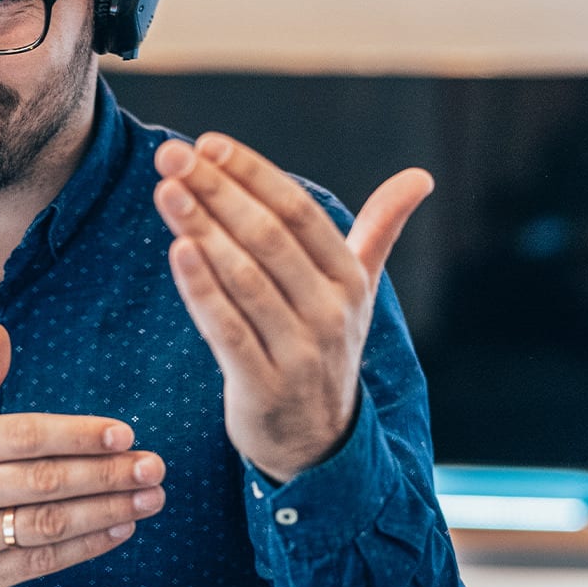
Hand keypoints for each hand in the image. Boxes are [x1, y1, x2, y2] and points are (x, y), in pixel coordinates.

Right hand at [0, 323, 165, 586]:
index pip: (23, 436)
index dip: (77, 434)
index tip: (124, 433)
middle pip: (43, 482)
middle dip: (106, 474)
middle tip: (152, 467)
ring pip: (47, 526)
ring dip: (105, 512)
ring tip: (148, 500)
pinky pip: (39, 563)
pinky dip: (84, 548)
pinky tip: (118, 531)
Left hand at [153, 134, 431, 483]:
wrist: (318, 443)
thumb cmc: (326, 348)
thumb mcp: (358, 290)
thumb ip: (381, 230)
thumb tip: (421, 177)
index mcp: (350, 280)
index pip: (299, 212)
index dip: (254, 174)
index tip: (208, 143)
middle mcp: (331, 312)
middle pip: (269, 238)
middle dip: (218, 192)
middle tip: (171, 157)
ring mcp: (299, 352)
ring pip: (245, 280)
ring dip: (202, 230)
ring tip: (167, 192)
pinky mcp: (263, 387)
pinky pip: (227, 331)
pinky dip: (201, 290)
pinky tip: (176, 250)